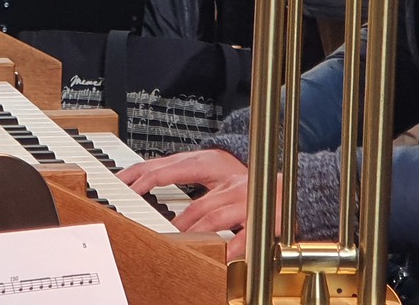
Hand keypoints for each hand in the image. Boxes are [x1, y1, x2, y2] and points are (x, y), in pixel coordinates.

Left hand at [119, 149, 280, 259]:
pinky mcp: (263, 216)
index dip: (147, 177)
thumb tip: (148, 181)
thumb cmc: (246, 183)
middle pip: (193, 201)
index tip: (126, 186)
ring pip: (214, 217)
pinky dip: (233, 246)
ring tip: (177, 244)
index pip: (172, 167)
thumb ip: (187, 177)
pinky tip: (222, 256)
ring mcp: (246, 197)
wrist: (292, 183)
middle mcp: (228, 178)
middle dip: (171, 218)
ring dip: (194, 233)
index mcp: (212, 162)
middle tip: (149, 230)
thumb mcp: (215, 172)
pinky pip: (245, 234)